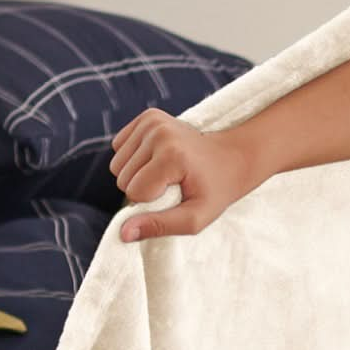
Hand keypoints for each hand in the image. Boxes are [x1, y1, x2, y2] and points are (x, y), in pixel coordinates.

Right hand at [107, 106, 260, 242]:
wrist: (232, 157)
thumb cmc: (215, 191)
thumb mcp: (195, 218)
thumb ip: (160, 226)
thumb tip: (123, 233)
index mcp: (172, 155)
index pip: (134, 193)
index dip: (151, 202)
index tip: (176, 194)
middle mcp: (159, 132)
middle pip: (122, 178)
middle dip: (142, 189)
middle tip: (172, 184)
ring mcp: (152, 121)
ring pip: (117, 164)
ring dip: (136, 174)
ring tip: (166, 172)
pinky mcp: (147, 116)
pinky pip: (118, 147)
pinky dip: (133, 158)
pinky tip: (157, 158)